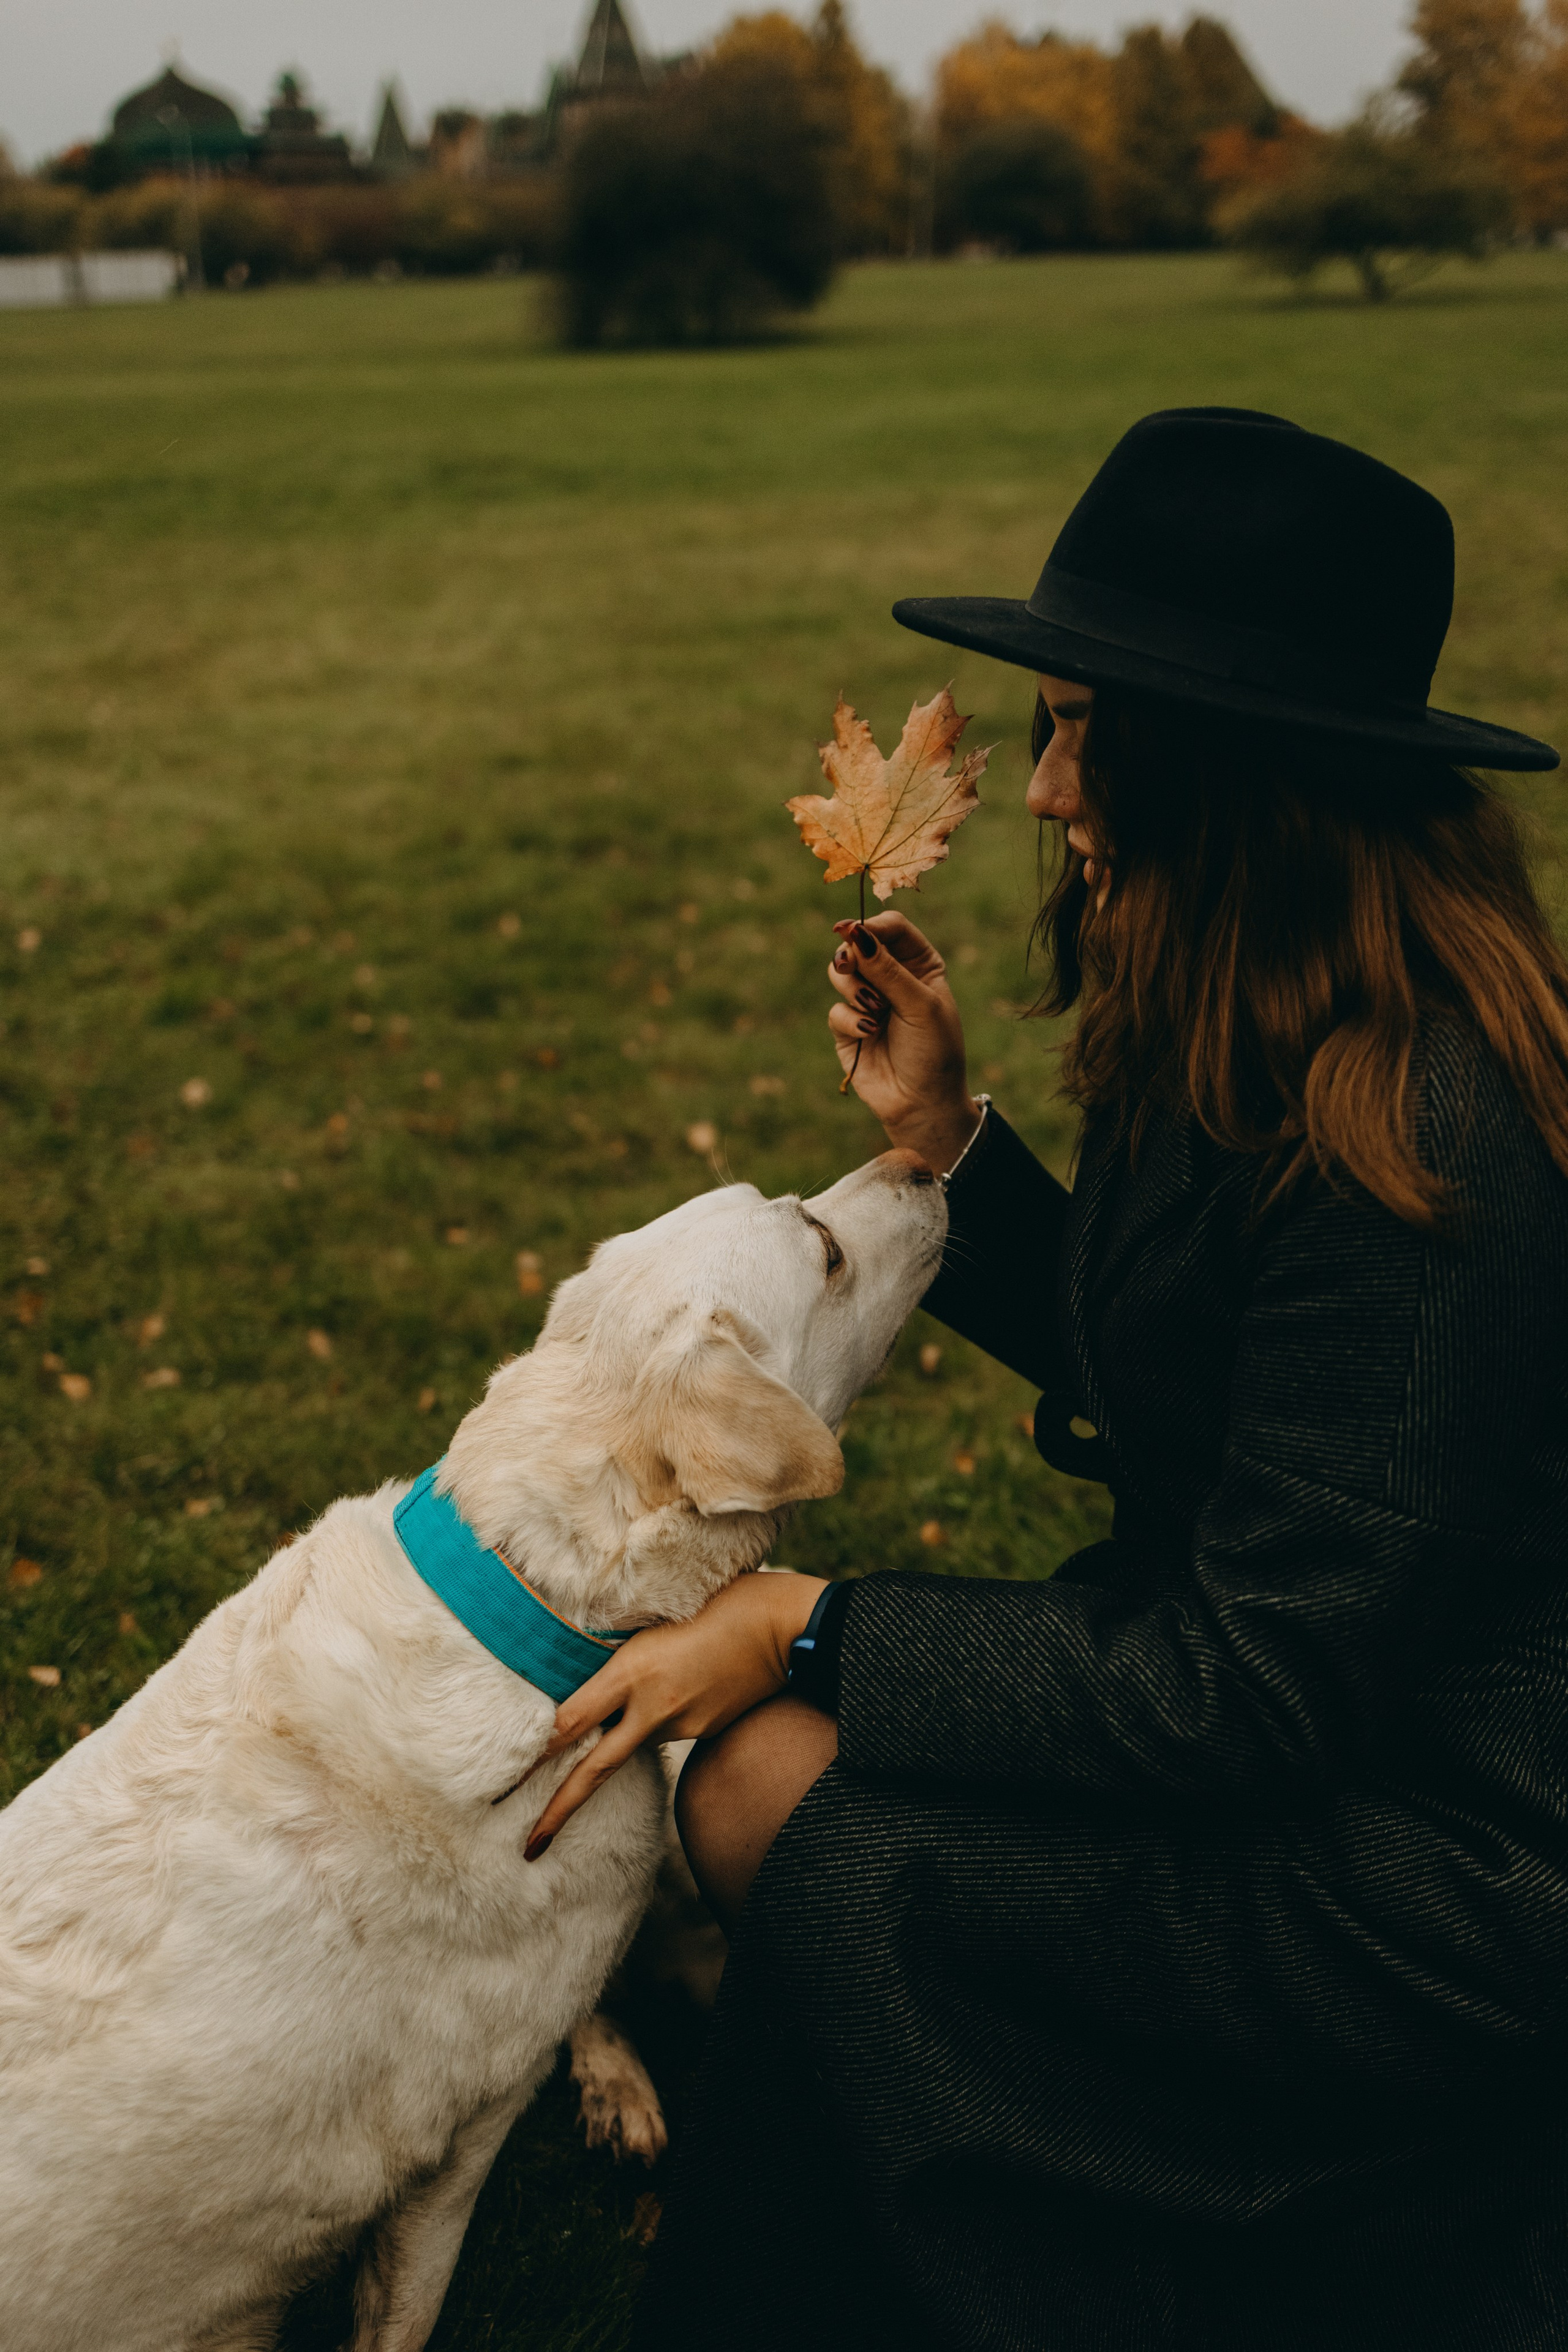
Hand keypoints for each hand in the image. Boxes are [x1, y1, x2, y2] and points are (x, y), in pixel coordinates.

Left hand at [522, 1570, 828, 1860]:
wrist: (786, 1628)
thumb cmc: (720, 1602)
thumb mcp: (657, 1615)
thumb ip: (621, 1649)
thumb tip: (589, 1670)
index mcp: (633, 1673)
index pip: (570, 1723)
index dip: (535, 1753)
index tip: (505, 1782)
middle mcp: (652, 1709)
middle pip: (594, 1771)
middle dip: (558, 1812)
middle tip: (527, 1847)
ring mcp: (681, 1725)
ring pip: (633, 1741)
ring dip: (622, 1734)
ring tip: (649, 1686)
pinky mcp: (704, 1730)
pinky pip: (667, 1729)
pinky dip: (659, 1716)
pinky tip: (685, 1677)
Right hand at [826, 912, 981, 1174]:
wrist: (922, 1104)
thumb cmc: (934, 1052)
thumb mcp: (920, 1005)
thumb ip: (888, 969)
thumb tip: (854, 932)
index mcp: (920, 965)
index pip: (892, 928)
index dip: (871, 926)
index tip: (853, 931)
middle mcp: (892, 978)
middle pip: (857, 944)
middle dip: (853, 957)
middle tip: (850, 966)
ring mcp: (867, 1001)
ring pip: (839, 973)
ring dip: (852, 988)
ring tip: (872, 1011)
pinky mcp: (847, 1027)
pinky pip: (835, 1009)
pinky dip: (849, 1020)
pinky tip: (869, 1035)